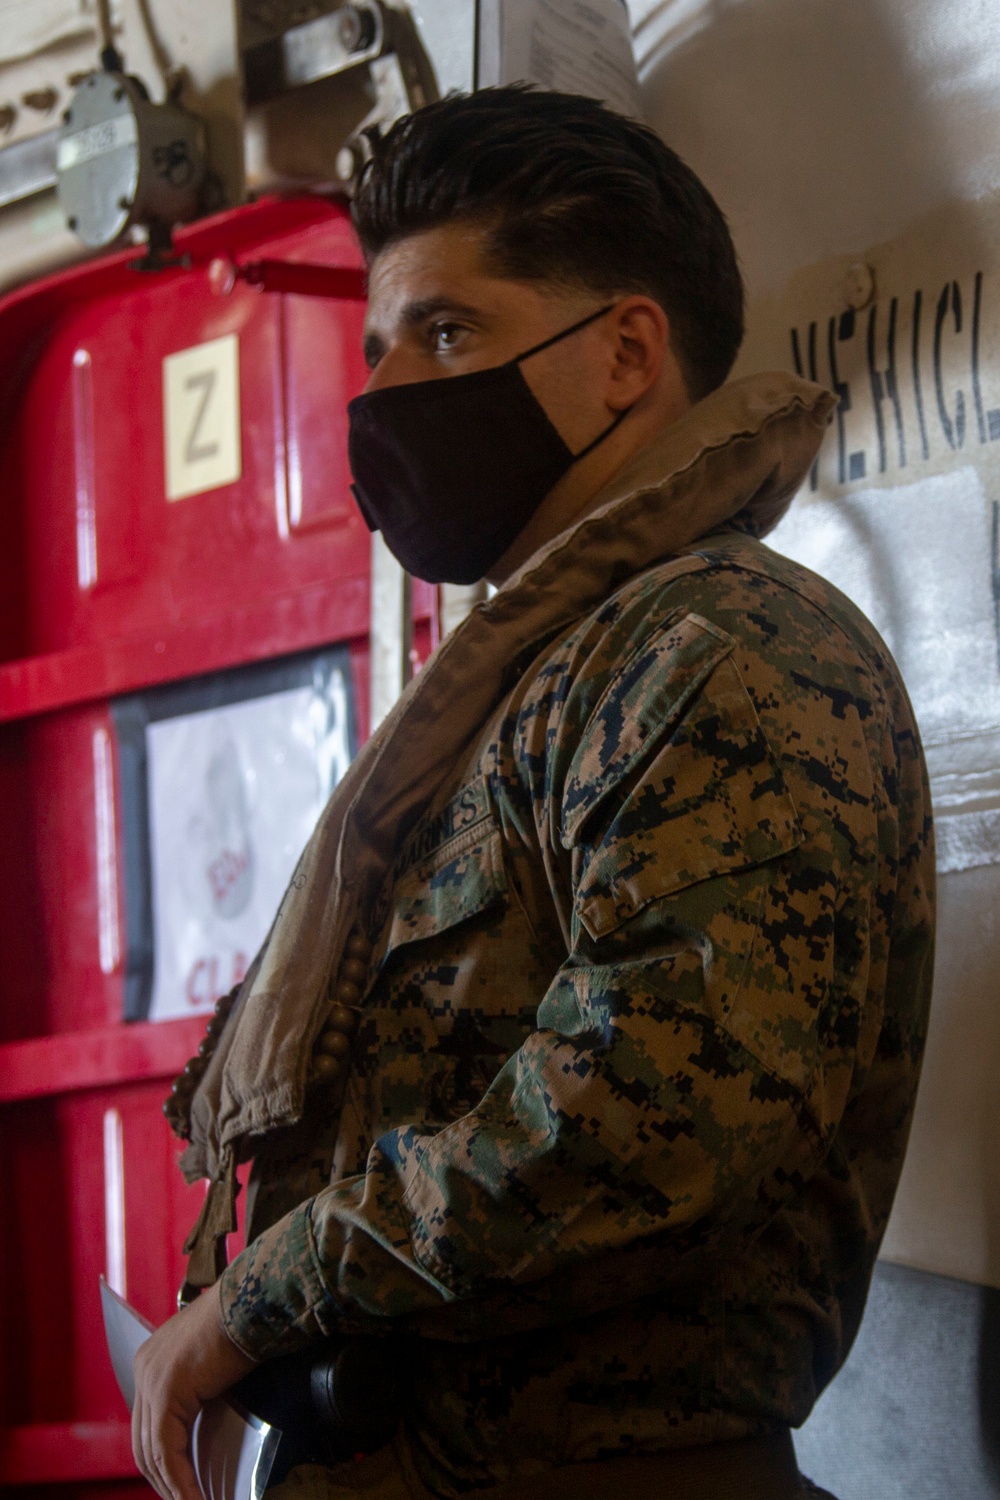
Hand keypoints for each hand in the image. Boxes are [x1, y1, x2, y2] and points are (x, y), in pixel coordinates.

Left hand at [132, 1283, 255, 1499]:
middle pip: (143, 1442)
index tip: (180, 1486)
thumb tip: (205, 1430)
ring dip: (174, 1487)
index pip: (147, 1425)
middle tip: (186, 1499)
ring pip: (152, 1452)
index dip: (161, 1461)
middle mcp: (145, 1368)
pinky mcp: (167, 1392)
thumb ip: (198, 1392)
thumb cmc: (245, 1326)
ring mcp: (151, 1379)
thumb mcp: (211, 1365)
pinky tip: (196, 1498)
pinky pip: (168, 1451)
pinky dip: (182, 1481)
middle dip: (163, 1479)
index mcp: (152, 1360)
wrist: (253, 1302)